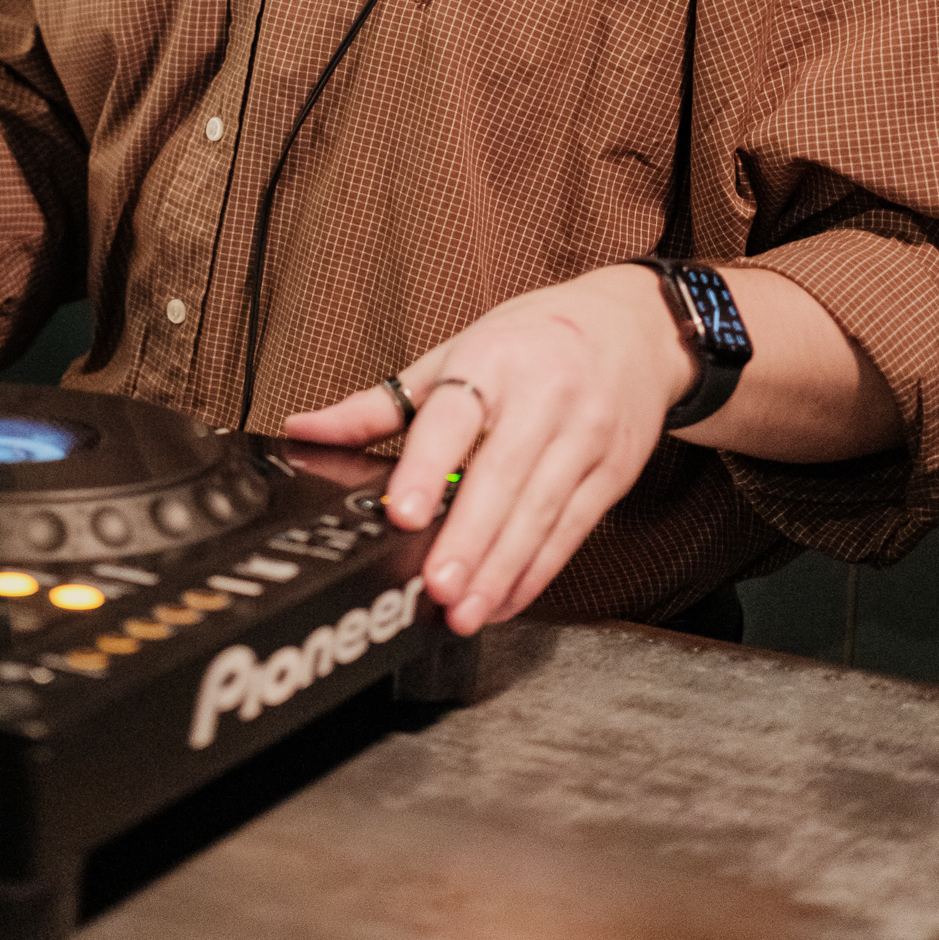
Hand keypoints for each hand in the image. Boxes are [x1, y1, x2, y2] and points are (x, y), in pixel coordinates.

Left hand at [282, 267, 693, 634]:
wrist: (633, 328)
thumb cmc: (532, 340)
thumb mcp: (455, 353)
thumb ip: (379, 403)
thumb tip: (305, 430)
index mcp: (492, 360)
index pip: (455, 416)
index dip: (429, 466)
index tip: (404, 512)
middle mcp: (543, 397)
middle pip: (501, 477)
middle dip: (468, 540)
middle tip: (436, 589)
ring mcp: (584, 436)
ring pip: (539, 512)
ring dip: (500, 569)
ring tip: (465, 611)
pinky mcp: (612, 471)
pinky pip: (571, 530)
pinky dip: (536, 571)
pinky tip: (505, 599)